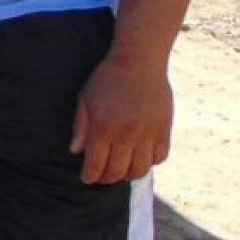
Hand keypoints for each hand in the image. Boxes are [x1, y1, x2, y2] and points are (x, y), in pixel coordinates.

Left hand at [69, 52, 172, 183]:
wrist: (139, 61)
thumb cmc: (107, 78)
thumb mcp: (85, 99)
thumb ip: (81, 126)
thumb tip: (75, 151)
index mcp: (103, 128)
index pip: (96, 164)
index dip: (90, 176)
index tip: (87, 178)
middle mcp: (126, 135)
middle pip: (117, 171)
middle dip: (107, 178)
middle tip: (103, 175)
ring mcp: (147, 134)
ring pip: (140, 170)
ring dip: (128, 175)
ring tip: (121, 170)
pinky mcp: (164, 130)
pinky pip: (159, 157)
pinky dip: (150, 163)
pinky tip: (141, 158)